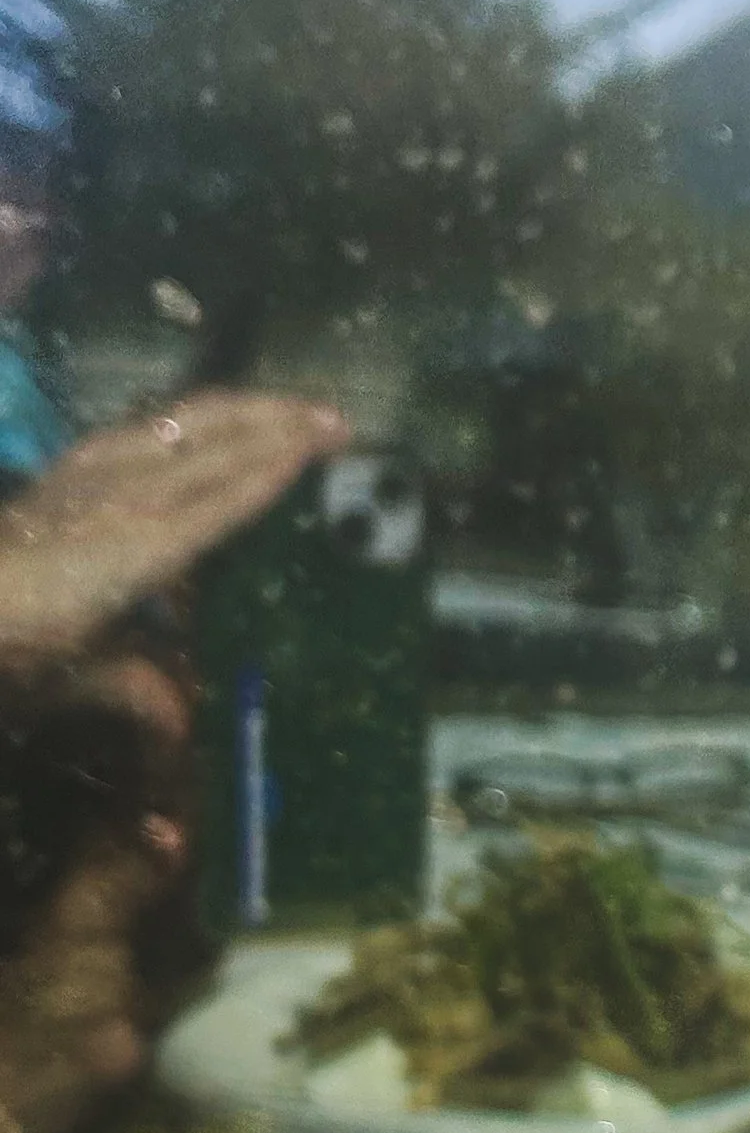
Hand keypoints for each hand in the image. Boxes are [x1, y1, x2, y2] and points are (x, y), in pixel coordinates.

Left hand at [0, 391, 346, 665]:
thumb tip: (181, 727)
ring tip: (296, 406)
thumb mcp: (80, 669)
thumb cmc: (23, 632)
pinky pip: (151, 423)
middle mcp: (130, 495)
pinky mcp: (82, 457)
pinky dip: (197, 414)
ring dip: (249, 407)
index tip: (323, 450)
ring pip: (188, 419)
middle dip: (282, 424)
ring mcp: (103, 467)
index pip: (225, 499)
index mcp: (142, 547)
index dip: (276, 472)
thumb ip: (140, 689)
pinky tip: (216, 414)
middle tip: (336, 420)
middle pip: (218, 444)